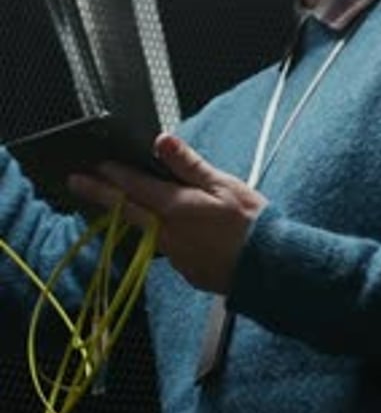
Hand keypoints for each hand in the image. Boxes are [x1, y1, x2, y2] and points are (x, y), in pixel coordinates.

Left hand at [69, 134, 267, 294]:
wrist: (271, 270)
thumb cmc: (253, 224)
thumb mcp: (224, 186)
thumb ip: (189, 165)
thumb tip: (161, 140)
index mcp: (177, 208)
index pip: (135, 187)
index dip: (112, 175)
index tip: (92, 166)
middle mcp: (168, 233)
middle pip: (127, 210)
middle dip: (100, 195)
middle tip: (76, 183)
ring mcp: (176, 256)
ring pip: (145, 231)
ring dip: (130, 215)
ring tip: (120, 202)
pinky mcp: (188, 272)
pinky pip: (168, 249)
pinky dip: (162, 236)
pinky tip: (173, 230)